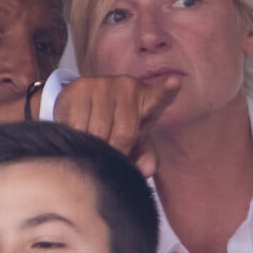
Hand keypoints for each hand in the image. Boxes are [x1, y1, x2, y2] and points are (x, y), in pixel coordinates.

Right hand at [53, 75, 180, 176]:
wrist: (84, 104)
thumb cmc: (116, 124)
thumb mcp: (135, 141)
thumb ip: (144, 156)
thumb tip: (146, 170)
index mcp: (148, 99)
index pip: (161, 96)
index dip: (168, 89)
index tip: (175, 82)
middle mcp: (128, 86)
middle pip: (124, 133)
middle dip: (115, 151)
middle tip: (108, 153)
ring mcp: (104, 84)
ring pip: (99, 130)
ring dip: (93, 146)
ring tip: (91, 143)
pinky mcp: (80, 86)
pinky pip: (78, 124)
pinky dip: (78, 136)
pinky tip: (78, 132)